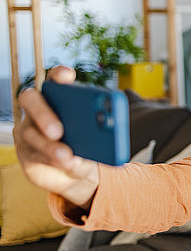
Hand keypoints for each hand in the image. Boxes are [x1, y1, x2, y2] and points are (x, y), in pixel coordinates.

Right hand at [13, 66, 99, 208]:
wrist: (73, 174)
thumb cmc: (86, 148)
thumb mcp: (96, 139)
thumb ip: (97, 132)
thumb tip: (103, 130)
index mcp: (59, 99)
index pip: (54, 80)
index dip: (59, 75)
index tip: (68, 76)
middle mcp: (40, 109)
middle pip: (31, 100)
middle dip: (43, 114)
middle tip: (58, 131)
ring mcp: (29, 130)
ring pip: (30, 133)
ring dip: (50, 146)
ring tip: (68, 156)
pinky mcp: (26, 151)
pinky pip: (33, 153)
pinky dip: (51, 159)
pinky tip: (68, 163)